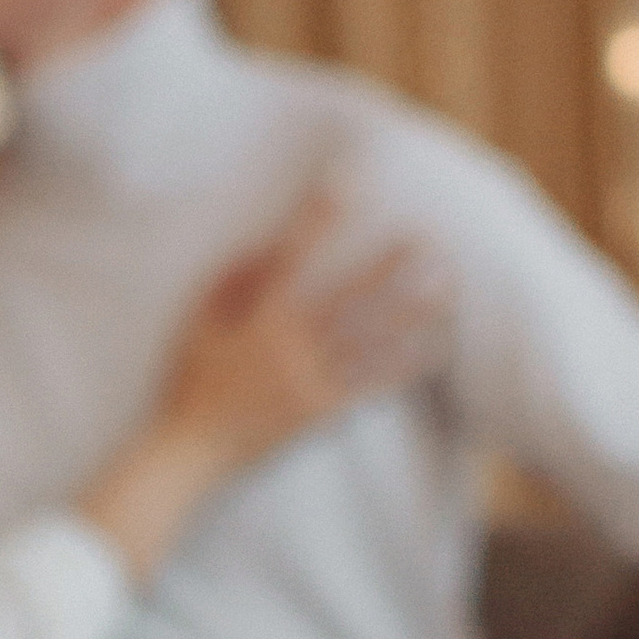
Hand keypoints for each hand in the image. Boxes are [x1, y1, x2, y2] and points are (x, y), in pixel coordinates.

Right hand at [154, 189, 448, 482]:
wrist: (189, 453)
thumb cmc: (190, 384)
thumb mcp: (197, 325)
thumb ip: (229, 281)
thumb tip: (264, 243)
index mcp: (259, 319)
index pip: (293, 256)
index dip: (318, 218)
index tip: (346, 185)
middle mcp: (292, 347)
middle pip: (351, 297)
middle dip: (391, 265)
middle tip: (428, 236)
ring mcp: (311, 381)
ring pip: (372, 341)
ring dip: (413, 313)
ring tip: (448, 287)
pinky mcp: (322, 411)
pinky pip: (370, 385)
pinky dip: (403, 366)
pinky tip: (433, 348)